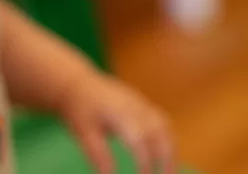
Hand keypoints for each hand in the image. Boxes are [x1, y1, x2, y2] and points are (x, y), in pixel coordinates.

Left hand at [59, 70, 174, 173]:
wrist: (76, 81)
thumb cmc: (78, 108)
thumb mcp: (83, 132)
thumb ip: (98, 155)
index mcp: (120, 112)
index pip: (139, 139)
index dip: (145, 161)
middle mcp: (135, 105)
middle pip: (160, 132)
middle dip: (167, 158)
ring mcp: (141, 102)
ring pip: (164, 126)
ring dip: (170, 150)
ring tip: (169, 171)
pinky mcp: (142, 103)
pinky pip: (161, 121)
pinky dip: (166, 139)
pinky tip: (164, 156)